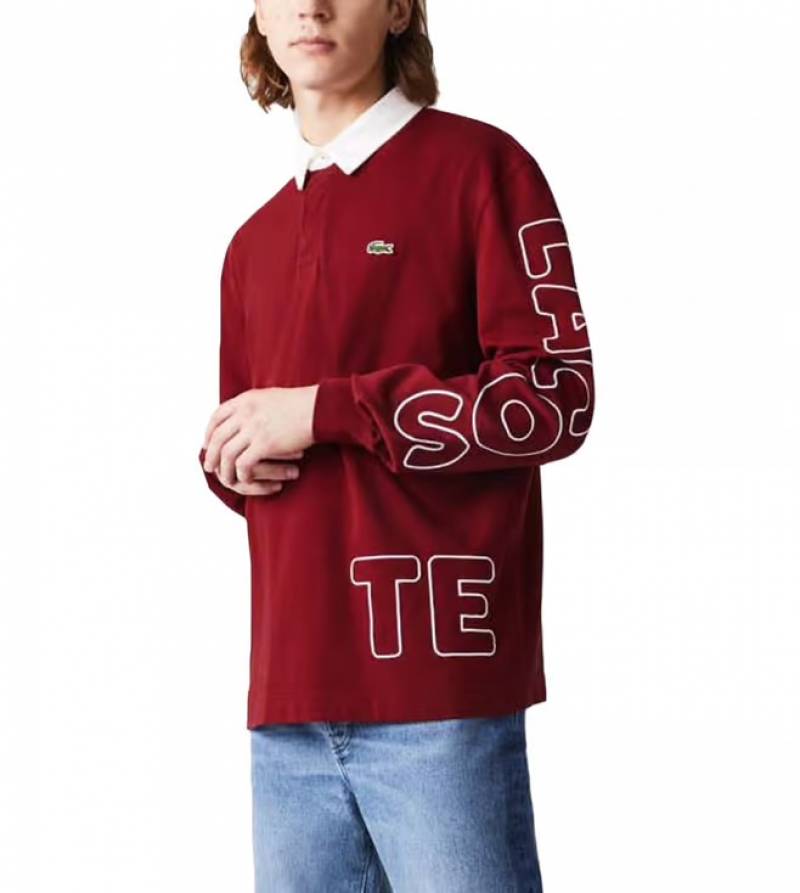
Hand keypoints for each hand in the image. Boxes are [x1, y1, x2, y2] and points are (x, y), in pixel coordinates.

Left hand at [201, 385, 318, 494]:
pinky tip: (246, 478)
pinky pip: (243, 464)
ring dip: (224, 469)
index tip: (208, 444)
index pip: (217, 416)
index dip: (209, 433)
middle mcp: (245, 412)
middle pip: (217, 437)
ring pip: (226, 454)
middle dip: (211, 454)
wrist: (320, 408)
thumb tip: (246, 412)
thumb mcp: (271, 398)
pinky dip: (242, 474)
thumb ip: (254, 405)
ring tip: (227, 478)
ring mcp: (254, 428)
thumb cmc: (302, 404)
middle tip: (209, 466)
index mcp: (245, 400)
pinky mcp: (265, 444)